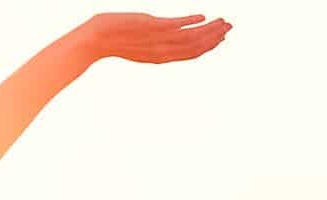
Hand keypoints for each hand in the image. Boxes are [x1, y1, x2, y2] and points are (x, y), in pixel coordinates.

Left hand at [76, 13, 231, 63]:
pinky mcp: (153, 26)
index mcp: (161, 57)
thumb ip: (155, 42)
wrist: (97, 39)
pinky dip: (192, 21)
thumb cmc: (114, 40)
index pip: (191, 54)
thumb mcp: (139, 45)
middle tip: (229, 27)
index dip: (209, 46)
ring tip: (222, 21)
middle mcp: (163, 51)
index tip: (221, 38)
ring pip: (192, 37)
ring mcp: (159, 40)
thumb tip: (164, 34)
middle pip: (196, 47)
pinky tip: (202, 16)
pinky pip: (178, 24)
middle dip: (215, 37)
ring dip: (210, 29)